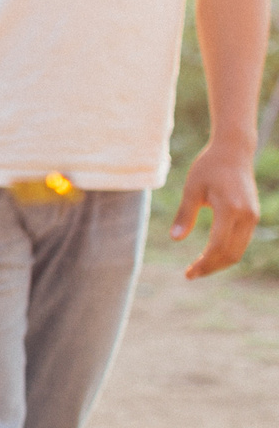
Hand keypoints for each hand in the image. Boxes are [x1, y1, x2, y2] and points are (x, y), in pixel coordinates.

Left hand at [172, 136, 258, 279]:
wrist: (234, 152)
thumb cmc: (208, 168)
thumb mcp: (191, 188)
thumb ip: (185, 214)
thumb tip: (175, 240)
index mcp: (230, 209)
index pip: (218, 246)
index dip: (204, 263)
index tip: (188, 274)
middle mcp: (246, 216)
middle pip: (231, 253)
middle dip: (211, 267)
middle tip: (190, 274)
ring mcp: (252, 217)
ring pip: (238, 250)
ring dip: (219, 263)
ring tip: (197, 269)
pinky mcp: (252, 216)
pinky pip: (241, 242)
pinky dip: (226, 253)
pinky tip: (209, 256)